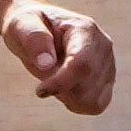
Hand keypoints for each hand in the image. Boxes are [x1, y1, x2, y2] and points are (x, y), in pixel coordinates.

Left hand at [0, 0, 114, 118]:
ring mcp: (108, 64)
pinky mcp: (107, 81)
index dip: (61, 83)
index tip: (39, 91)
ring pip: (92, 101)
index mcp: (85, 29)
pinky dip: (77, 104)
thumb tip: (46, 64)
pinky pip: (96, 105)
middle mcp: (103, 46)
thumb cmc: (28, 25)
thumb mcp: (21, 24)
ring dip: (67, 98)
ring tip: (54, 81)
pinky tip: (64, 90)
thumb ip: (34, 39)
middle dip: (60, 90)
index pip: (81, 64)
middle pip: (86, 86)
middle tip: (44, 78)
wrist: (38, 29)